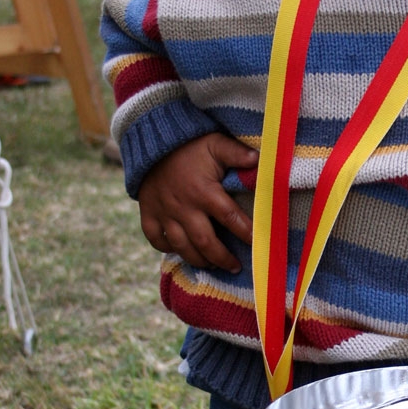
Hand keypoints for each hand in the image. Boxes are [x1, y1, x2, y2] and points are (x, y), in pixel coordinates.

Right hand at [137, 133, 258, 273]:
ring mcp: (164, 212)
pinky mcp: (148, 214)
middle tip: (235, 267)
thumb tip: (259, 160)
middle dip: (221, 258)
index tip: (258, 245)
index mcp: (204, 191)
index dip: (245, 232)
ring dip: (198, 260)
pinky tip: (182, 252)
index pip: (230, 217)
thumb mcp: (215, 144)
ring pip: (181, 246)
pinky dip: (167, 249)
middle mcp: (183, 206)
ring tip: (212, 266)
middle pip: (205, 241)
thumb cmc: (190, 145)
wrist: (152, 141)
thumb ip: (237, 153)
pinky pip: (156, 240)